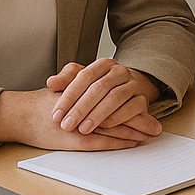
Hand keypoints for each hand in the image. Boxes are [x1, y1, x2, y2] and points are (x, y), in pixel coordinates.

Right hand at [0, 85, 159, 150]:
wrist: (21, 116)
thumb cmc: (44, 102)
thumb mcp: (63, 83)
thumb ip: (77, 77)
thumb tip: (91, 72)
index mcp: (86, 93)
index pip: (114, 97)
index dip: (131, 102)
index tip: (146, 106)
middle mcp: (86, 107)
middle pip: (119, 112)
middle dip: (139, 120)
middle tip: (156, 127)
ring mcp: (82, 124)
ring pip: (115, 127)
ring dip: (133, 132)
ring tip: (149, 135)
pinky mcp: (76, 140)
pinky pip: (103, 142)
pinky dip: (119, 142)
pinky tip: (131, 143)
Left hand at [48, 58, 162, 134]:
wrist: (127, 90)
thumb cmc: (99, 87)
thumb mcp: (81, 81)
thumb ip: (65, 80)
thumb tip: (51, 82)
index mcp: (103, 64)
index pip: (84, 77)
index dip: (69, 96)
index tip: (56, 114)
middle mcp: (120, 72)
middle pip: (99, 88)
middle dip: (81, 109)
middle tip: (67, 125)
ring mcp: (133, 85)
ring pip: (116, 97)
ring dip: (98, 115)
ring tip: (83, 129)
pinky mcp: (142, 99)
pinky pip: (132, 108)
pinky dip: (118, 118)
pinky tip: (104, 127)